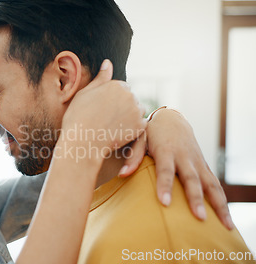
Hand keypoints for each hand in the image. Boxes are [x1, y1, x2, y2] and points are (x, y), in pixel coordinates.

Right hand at [62, 59, 146, 156]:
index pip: (122, 87)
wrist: (82, 143)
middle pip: (130, 98)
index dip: (111, 98)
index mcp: (116, 85)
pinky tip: (118, 132)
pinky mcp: (140, 127)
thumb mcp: (85, 93)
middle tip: (105, 118)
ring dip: (129, 115)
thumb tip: (108, 63)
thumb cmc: (78, 117)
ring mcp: (136, 112)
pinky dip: (132, 128)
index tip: (101, 108)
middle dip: (122, 106)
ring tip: (112, 125)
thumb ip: (100, 78)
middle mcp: (130, 96)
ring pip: (137, 110)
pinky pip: (140, 124)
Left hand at [120, 108, 233, 229]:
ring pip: (211, 184)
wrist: (172, 120)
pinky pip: (215, 185)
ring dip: (219, 204)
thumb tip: (123, 174)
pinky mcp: (204, 166)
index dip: (165, 186)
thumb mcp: (139, 138)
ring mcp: (197, 162)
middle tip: (199, 217)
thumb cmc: (151, 132)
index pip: (166, 170)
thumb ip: (133, 156)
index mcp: (166, 150)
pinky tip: (226, 218)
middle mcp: (185, 157)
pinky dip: (222, 200)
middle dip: (196, 199)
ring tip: (225, 225)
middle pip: (192, 180)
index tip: (165, 203)